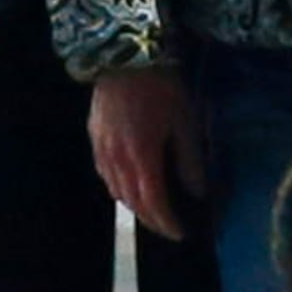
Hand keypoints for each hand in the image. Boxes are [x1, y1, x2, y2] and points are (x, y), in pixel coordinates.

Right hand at [89, 72, 202, 241]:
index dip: (167, 222)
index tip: (181, 233)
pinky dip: (120, 188)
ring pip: (115, 191)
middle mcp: (116, 160)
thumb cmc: (162, 88)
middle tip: (169, 226)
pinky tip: (131, 185)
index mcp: (142, 157)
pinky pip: (106, 175)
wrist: (124, 58)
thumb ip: (189, 160)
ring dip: (135, 205)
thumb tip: (197, 192)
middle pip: (132, 201)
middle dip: (151, 219)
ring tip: (154, 210)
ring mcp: (101, 150)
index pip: (153, 202)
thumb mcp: (186, 122)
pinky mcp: (94, 139)